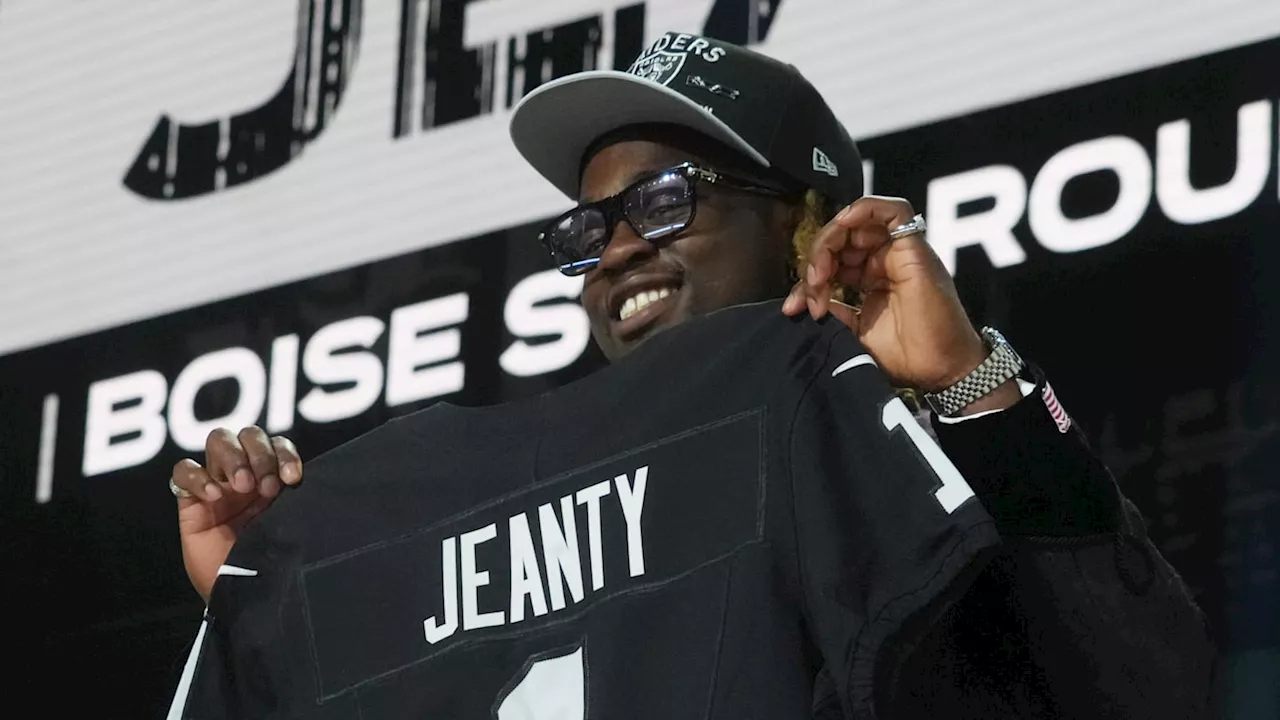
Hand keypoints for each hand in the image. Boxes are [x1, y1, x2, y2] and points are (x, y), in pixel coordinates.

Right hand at [171, 427, 301, 602]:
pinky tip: (213, 496)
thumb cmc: (270, 563)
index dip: (284, 453)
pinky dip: (197, 476)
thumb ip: (293, 500)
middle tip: (265, 486)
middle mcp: (245, 476)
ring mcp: (217, 485)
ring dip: (233, 458)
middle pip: (248, 434)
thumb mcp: (288, 527)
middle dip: (259, 453)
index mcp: (272, 478)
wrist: (244, 598)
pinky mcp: (190, 502)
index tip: (293, 479)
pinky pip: (183, 471)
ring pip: (218, 441)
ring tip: (242, 486)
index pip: (277, 444)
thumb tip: (301, 479)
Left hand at [782, 195, 1019, 413]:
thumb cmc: (905, 356)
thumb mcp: (854, 332)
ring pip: (857, 223)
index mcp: (870, 278)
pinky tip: (842, 226)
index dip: (807, 279)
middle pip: (839, 239)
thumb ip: (833, 310)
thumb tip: (802, 300)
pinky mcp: (913, 248)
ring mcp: (899, 252)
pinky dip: (864, 210)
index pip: (831, 261)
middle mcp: (884, 260)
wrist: (940, 370)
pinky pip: (892, 211)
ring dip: (829, 241)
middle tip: (810, 290)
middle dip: (815, 260)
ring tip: (820, 274)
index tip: (793, 308)